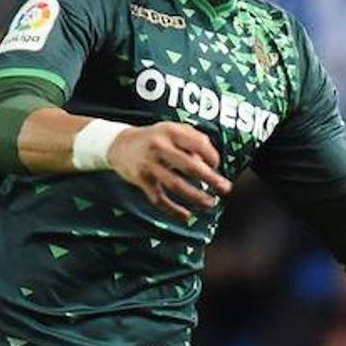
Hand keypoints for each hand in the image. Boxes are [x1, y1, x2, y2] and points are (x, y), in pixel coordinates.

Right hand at [106, 122, 232, 222]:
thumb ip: (193, 138)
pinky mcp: (142, 181)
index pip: (198, 144)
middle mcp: (160, 148)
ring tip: (210, 203)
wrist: (119, 145)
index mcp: (171, 132)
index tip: (217, 165)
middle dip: (210, 179)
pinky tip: (186, 216)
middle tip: (226, 188)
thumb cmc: (154, 137)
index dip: (212, 156)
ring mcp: (150, 166)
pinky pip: (159, 199)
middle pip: (189, 166)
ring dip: (195, 196)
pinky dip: (172, 210)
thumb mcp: (172, 129)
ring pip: (175, 185)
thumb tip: (210, 158)